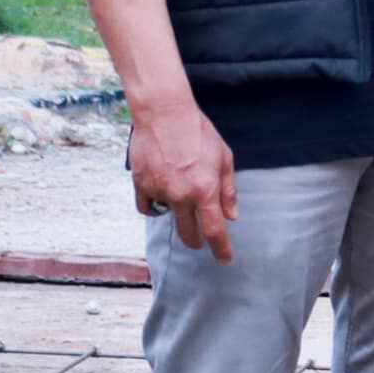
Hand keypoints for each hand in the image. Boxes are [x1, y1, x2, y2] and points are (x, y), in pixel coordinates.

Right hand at [128, 96, 237, 261]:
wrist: (164, 112)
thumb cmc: (198, 131)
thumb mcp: (223, 157)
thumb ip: (228, 190)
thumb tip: (232, 216)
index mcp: (205, 189)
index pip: (214, 231)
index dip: (221, 249)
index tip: (225, 259)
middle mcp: (182, 195)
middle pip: (189, 235)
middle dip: (197, 240)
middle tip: (200, 237)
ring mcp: (159, 191)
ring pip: (167, 218)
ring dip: (176, 214)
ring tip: (179, 191)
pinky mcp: (141, 184)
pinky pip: (147, 207)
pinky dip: (154, 205)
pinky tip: (160, 193)